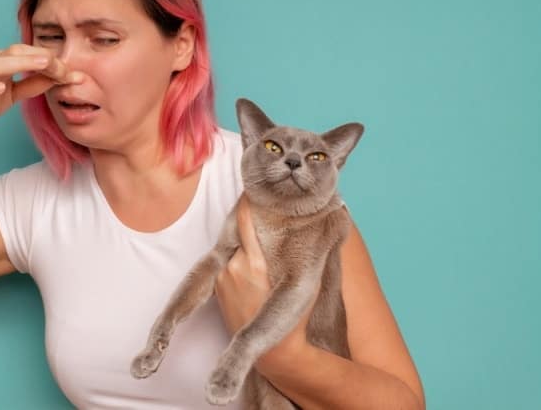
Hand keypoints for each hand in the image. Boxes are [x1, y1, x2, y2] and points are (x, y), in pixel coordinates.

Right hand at [0, 44, 83, 144]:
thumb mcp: (11, 93)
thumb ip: (32, 84)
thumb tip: (57, 77)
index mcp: (2, 63)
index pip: (29, 53)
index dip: (52, 60)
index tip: (74, 72)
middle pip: (14, 52)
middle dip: (41, 57)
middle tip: (64, 66)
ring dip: (19, 63)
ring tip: (42, 65)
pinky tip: (0, 89)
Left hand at [214, 194, 320, 371]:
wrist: (275, 352)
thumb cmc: (296, 315)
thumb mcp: (305, 278)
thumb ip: (304, 248)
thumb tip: (322, 221)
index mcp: (257, 263)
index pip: (245, 219)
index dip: (248, 201)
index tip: (252, 187)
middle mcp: (236, 266)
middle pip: (240, 231)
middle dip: (250, 222)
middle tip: (261, 207)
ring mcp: (224, 276)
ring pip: (233, 248)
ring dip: (244, 243)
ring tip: (259, 247)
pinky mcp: (218, 285)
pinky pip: (228, 262)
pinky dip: (237, 259)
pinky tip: (250, 267)